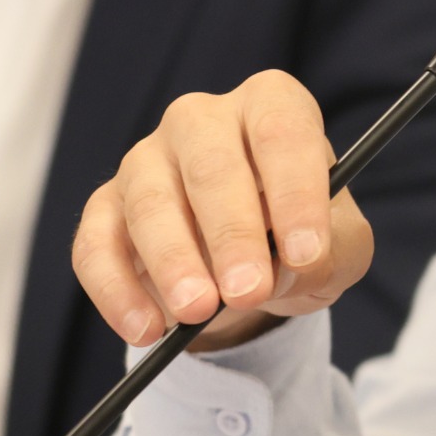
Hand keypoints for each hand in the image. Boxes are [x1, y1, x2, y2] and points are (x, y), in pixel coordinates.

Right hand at [74, 71, 374, 351]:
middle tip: (248, 291)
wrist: (246, 264)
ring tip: (197, 312)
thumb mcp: (338, 245)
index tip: (305, 254)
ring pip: (150, 201)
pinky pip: (97, 244)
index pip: (282, 132)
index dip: (295, 192)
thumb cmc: (296, 235)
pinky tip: (147, 329)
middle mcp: (203, 120)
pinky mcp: (106, 206)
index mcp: (270, 106)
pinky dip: (117, 290)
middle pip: (212, 164)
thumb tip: (290, 267)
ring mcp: (147, 158)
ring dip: (173, 260)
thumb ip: (331, 251)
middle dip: (232, 233)